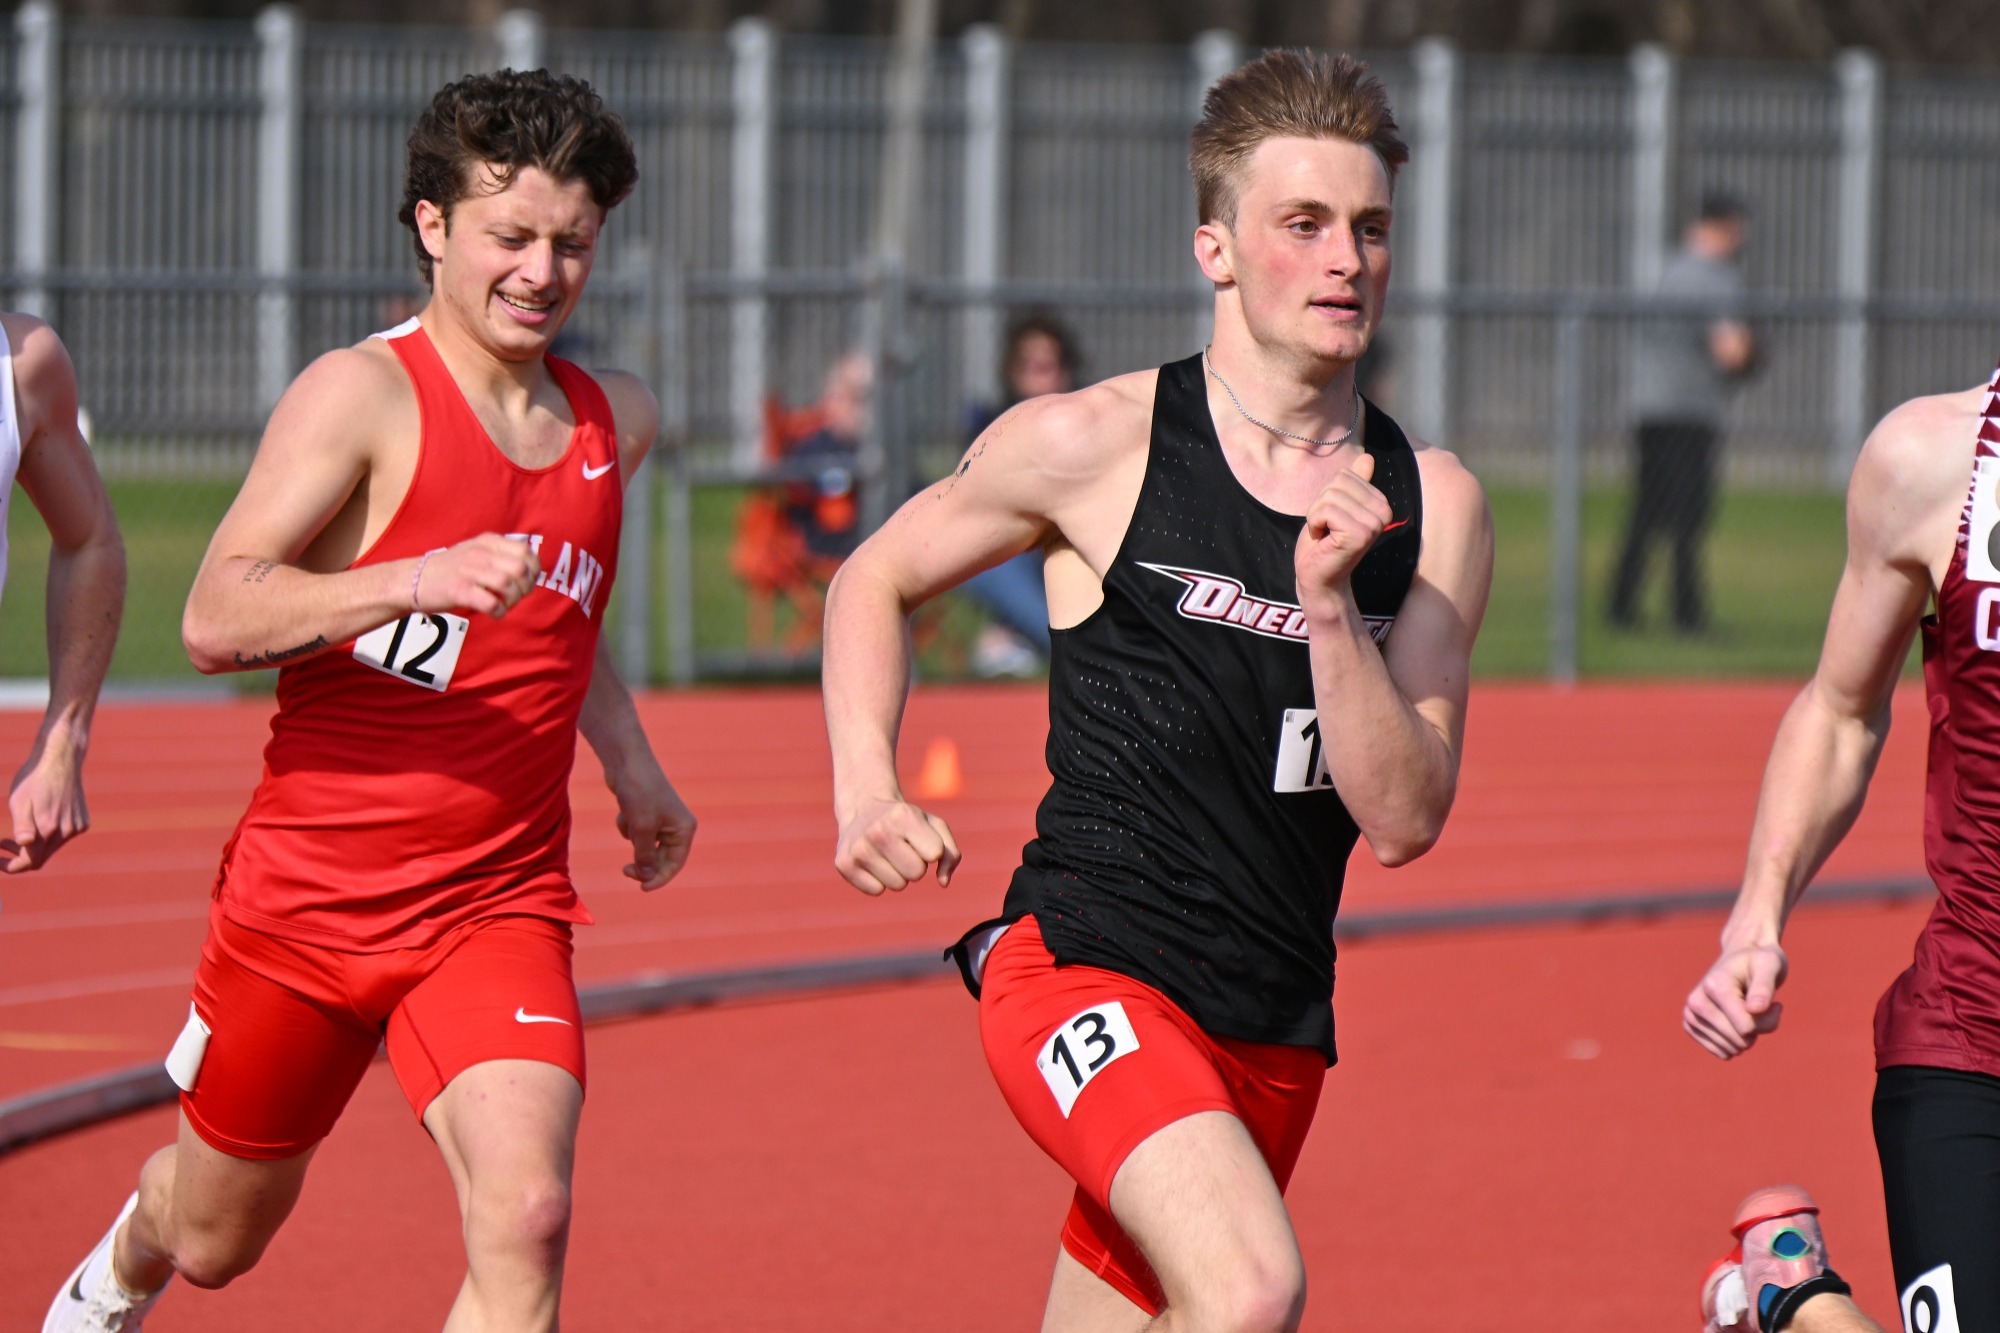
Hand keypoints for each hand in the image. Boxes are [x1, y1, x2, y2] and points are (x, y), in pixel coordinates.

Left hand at [4, 737, 87, 871]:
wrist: (61, 759)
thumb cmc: (34, 778)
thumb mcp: (19, 800)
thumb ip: (22, 825)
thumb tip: (23, 843)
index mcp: (48, 828)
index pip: (29, 862)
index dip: (10, 866)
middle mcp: (66, 831)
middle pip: (41, 858)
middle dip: (20, 855)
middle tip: (2, 841)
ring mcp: (76, 827)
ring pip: (52, 848)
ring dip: (35, 845)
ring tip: (21, 829)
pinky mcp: (82, 822)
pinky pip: (63, 837)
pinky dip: (49, 835)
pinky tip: (42, 818)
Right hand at [417, 534, 539, 619]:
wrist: (413, 579)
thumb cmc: (450, 570)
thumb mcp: (477, 551)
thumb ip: (502, 555)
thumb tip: (531, 569)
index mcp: (488, 542)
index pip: (526, 551)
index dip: (533, 570)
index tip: (527, 582)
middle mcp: (480, 553)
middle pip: (520, 569)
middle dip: (526, 587)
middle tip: (516, 596)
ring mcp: (469, 571)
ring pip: (507, 585)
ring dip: (512, 601)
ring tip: (504, 605)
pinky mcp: (459, 590)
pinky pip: (490, 603)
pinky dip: (498, 612)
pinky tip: (494, 613)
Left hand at [610, 759, 696, 890]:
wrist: (626, 762)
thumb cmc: (639, 792)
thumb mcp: (642, 828)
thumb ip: (645, 856)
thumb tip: (646, 877)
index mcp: (684, 829)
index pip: (675, 864)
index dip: (658, 878)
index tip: (641, 888)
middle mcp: (676, 826)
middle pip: (660, 858)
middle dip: (642, 860)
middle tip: (624, 869)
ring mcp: (660, 819)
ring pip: (644, 845)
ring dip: (633, 838)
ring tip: (629, 818)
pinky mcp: (646, 813)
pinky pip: (635, 832)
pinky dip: (627, 826)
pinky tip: (625, 809)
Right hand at [834, 796, 961, 894]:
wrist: (864, 807)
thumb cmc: (907, 821)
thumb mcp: (934, 826)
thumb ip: (950, 854)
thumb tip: (943, 882)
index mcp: (903, 816)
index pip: (934, 854)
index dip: (931, 850)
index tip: (918, 837)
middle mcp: (878, 830)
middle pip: (916, 873)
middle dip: (915, 865)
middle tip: (902, 848)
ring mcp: (858, 848)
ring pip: (897, 885)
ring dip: (897, 874)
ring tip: (887, 853)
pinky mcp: (843, 864)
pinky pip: (876, 890)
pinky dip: (878, 880)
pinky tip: (872, 861)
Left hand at [1295, 451, 1392, 613]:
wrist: (1318, 577)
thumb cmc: (1325, 542)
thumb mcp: (1337, 507)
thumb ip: (1354, 484)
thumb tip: (1368, 456)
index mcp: (1381, 503)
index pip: (1345, 475)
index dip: (1328, 495)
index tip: (1333, 519)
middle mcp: (1384, 512)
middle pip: (1338, 483)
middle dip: (1321, 504)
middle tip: (1327, 528)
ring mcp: (1374, 524)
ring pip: (1330, 496)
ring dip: (1316, 515)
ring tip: (1325, 535)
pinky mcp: (1360, 534)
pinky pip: (1325, 510)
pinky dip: (1314, 524)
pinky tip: (1323, 540)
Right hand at [1683, 942, 1787, 1058]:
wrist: (1740, 957)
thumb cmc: (1759, 961)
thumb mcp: (1770, 966)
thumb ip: (1764, 987)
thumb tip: (1756, 1009)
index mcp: (1714, 986)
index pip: (1747, 1027)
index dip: (1769, 1020)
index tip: (1774, 1003)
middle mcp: (1696, 1001)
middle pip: (1740, 1040)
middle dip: (1759, 1028)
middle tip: (1761, 1006)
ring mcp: (1691, 1014)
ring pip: (1732, 1048)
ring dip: (1748, 1036)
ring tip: (1747, 1010)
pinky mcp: (1691, 1025)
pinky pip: (1722, 1052)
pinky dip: (1736, 1042)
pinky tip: (1736, 1021)